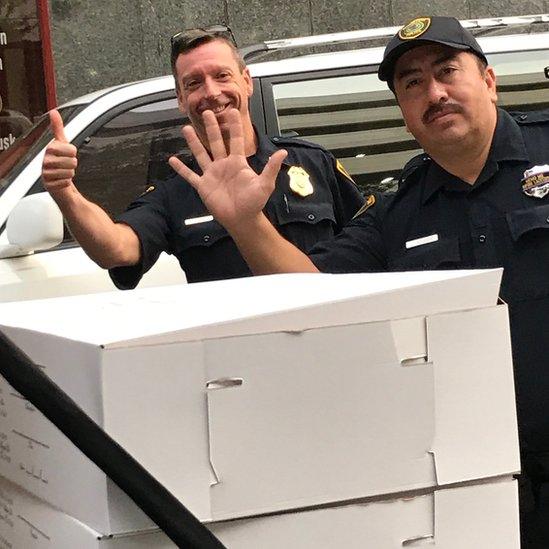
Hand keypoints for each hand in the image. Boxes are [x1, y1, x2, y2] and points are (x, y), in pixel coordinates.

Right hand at [42, 110, 77, 195]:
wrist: (55, 179)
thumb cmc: (59, 161)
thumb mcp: (61, 143)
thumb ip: (57, 128)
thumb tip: (54, 112)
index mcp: (49, 149)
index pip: (71, 149)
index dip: (73, 153)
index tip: (67, 153)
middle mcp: (45, 161)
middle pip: (72, 162)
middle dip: (72, 164)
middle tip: (65, 165)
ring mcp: (46, 173)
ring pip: (70, 173)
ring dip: (70, 174)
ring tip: (63, 172)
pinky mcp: (48, 185)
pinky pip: (66, 183)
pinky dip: (66, 183)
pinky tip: (61, 180)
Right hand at [168, 109, 286, 231]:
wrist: (242, 219)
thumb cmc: (254, 202)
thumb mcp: (265, 184)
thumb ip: (271, 168)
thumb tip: (283, 152)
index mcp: (237, 163)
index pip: (235, 140)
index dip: (234, 126)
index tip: (232, 111)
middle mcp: (223, 165)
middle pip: (215, 142)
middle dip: (211, 127)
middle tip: (206, 112)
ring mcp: (212, 175)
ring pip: (201, 155)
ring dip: (194, 142)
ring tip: (186, 129)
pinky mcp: (203, 186)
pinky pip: (190, 176)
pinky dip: (181, 169)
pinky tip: (172, 160)